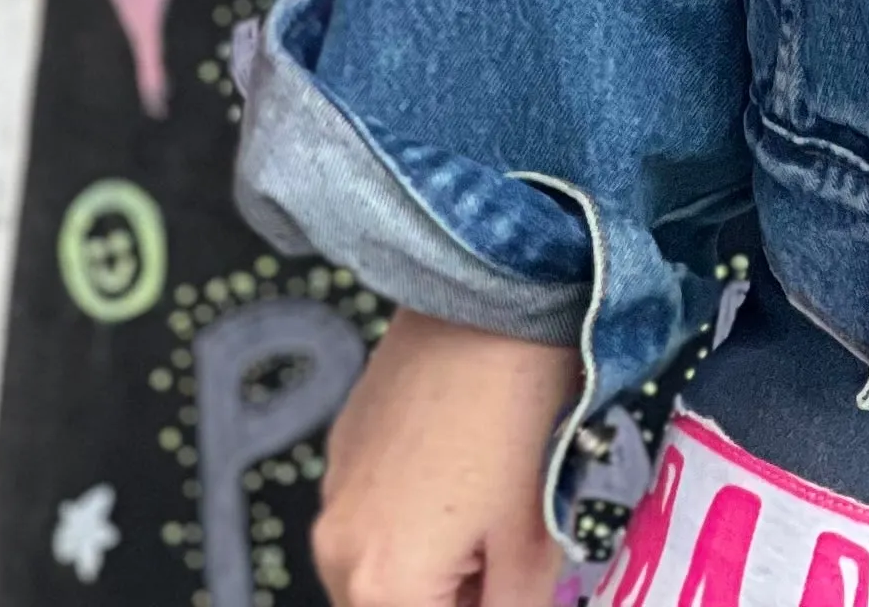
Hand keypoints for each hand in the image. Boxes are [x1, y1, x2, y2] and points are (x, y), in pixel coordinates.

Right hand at [312, 309, 580, 606]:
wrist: (490, 293)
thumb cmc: (518, 412)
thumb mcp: (534, 539)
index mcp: (382, 585)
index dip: (484, 605)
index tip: (509, 581)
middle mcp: (337, 549)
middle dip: (452, 596)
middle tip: (505, 556)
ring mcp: (333, 492)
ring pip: (381, 569)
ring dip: (430, 566)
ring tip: (491, 507)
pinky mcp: (342, 445)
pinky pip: (372, 513)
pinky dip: (412, 516)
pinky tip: (466, 465)